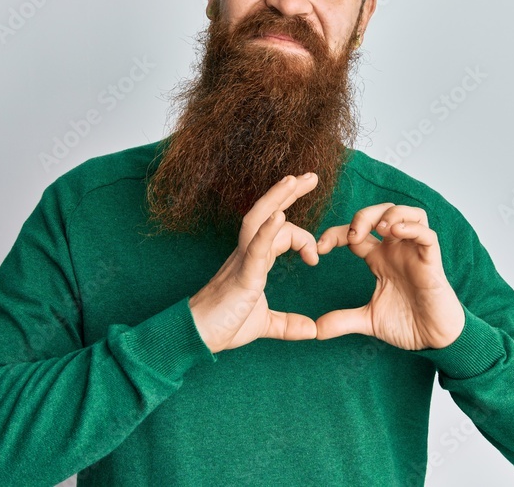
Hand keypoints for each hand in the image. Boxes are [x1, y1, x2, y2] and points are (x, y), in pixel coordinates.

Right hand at [189, 174, 320, 352]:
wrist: (198, 338)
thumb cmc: (224, 326)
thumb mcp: (265, 324)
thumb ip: (288, 324)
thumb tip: (313, 330)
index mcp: (254, 260)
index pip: (279, 231)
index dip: (301, 236)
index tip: (315, 258)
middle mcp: (248, 253)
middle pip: (268, 212)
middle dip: (290, 193)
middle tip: (312, 176)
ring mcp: (243, 261)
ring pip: (258, 219)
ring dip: (277, 197)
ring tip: (295, 179)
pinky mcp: (242, 275)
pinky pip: (254, 247)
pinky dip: (267, 229)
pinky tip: (280, 216)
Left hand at [314, 203, 464, 350]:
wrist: (434, 340)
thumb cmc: (408, 324)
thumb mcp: (368, 320)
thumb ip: (342, 320)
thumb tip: (315, 330)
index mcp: (379, 259)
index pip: (355, 233)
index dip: (335, 233)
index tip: (319, 248)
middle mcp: (396, 250)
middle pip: (380, 214)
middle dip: (362, 217)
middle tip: (351, 236)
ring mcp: (415, 253)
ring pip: (407, 213)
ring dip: (389, 214)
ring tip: (378, 229)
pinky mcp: (432, 261)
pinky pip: (426, 234)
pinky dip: (411, 228)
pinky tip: (396, 232)